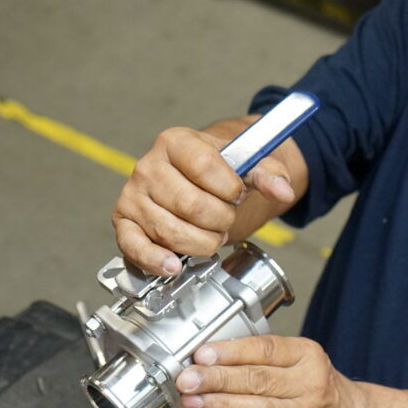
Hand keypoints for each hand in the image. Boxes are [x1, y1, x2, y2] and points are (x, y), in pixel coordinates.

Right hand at [112, 124, 295, 275]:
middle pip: (190, 204)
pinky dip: (155, 260)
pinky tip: (174, 265)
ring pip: (170, 231)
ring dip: (201, 242)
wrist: (198, 179)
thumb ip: (269, 175)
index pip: (204, 166)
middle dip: (219, 220)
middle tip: (226, 219)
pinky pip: (134, 246)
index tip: (238, 194)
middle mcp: (148, 166)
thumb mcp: (247, 164)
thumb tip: (283, 190)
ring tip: (211, 237)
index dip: (229, 188)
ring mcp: (133, 196)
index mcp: (175, 141)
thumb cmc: (219, 171)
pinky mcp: (124, 223)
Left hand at [176, 336, 368, 407]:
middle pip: (257, 380)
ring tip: (193, 401)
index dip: (231, 352)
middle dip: (217, 379)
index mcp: (308, 356)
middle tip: (189, 378)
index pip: (265, 349)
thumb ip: (262, 354)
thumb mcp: (301, 357)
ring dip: (219, 406)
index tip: (204, 353)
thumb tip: (212, 356)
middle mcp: (307, 385)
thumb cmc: (318, 383)